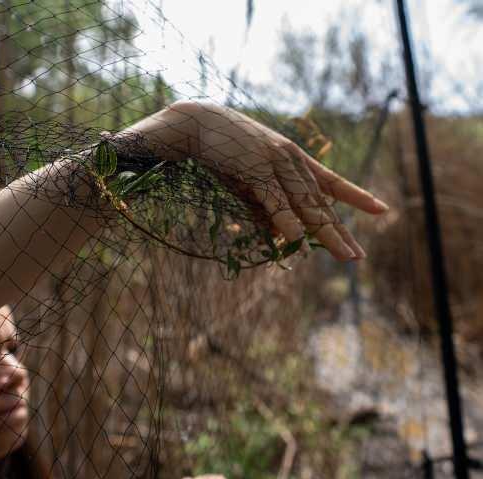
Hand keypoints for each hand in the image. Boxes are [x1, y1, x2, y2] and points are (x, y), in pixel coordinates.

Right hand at [124, 100, 389, 261]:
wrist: (197, 123)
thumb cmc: (222, 151)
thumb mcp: (249, 181)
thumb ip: (265, 208)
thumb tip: (281, 236)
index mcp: (292, 159)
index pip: (330, 181)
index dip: (355, 195)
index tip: (381, 209)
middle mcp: (291, 160)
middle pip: (320, 201)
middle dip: (339, 231)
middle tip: (356, 256)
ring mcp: (275, 163)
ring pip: (305, 203)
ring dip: (324, 232)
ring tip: (343, 255)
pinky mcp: (254, 169)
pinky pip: (274, 198)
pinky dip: (286, 217)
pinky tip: (298, 237)